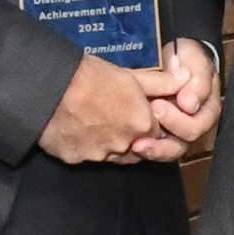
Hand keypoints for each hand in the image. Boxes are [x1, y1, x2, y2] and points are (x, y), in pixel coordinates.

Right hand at [41, 51, 170, 165]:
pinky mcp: (76, 159)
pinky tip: (76, 128)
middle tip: (114, 115)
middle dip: (131, 135)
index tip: (135, 110)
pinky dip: (85, 145)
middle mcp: (125, 145)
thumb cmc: (90, 77)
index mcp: (143, 124)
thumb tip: (185, 78)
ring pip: (112, 154)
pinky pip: (86, 156)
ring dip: (109, 142)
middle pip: (136, 146)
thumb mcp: (131, 75)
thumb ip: (162, 83)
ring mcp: (99, 154)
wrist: (48, 87)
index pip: (157, 132)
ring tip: (95, 120)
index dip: (148, 121)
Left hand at [136, 39, 219, 159]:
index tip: (157, 104)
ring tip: (136, 145)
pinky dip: (141, 147)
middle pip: (181, 145)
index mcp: (207, 110)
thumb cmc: (186, 57)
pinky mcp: (158, 133)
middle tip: (142, 122)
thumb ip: (198, 81)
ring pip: (167, 152)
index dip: (178, 121)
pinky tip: (130, 143)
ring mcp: (175, 131)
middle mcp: (193, 125)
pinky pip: (152, 147)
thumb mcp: (196, 60)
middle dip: (163, 139)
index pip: (197, 127)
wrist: (170, 55)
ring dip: (152, 150)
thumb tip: (190, 106)